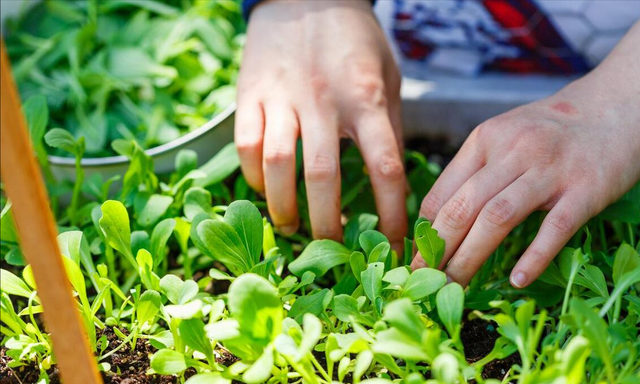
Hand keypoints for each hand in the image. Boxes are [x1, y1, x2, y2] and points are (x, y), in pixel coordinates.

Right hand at [235, 0, 406, 245]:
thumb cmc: (353, 40)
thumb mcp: (387, 76)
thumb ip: (390, 128)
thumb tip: (394, 184)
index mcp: (367, 97)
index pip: (385, 166)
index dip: (390, 214)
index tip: (393, 245)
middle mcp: (323, 100)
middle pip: (322, 176)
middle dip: (327, 224)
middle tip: (330, 249)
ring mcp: (282, 96)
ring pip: (277, 164)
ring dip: (283, 207)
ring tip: (289, 229)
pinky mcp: (250, 92)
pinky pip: (246, 144)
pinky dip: (254, 177)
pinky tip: (266, 190)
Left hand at [412, 76, 639, 287]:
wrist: (615, 107)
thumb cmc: (552, 129)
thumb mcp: (504, 135)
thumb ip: (474, 168)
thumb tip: (439, 214)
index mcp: (485, 139)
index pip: (443, 191)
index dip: (424, 230)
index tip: (415, 257)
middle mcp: (512, 151)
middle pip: (463, 207)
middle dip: (438, 248)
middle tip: (423, 278)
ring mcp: (549, 171)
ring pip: (498, 218)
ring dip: (470, 256)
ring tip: (454, 285)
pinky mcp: (585, 189)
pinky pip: (554, 228)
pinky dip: (534, 257)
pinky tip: (517, 280)